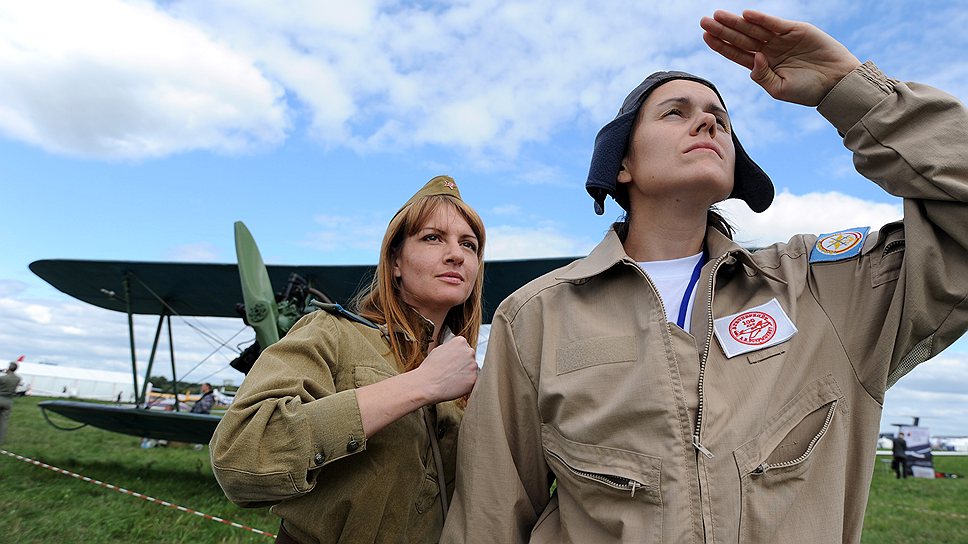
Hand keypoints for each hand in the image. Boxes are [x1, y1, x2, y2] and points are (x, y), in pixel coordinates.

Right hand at [414, 336, 477, 402]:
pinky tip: (455, 385)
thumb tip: (456, 351)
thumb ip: (451, 348)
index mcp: (460, 342)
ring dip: (466, 374)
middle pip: (470, 358)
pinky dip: (466, 384)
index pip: (465, 347)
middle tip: (452, 371)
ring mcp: (473, 365)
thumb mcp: (439, 350)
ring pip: (472, 370)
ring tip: (452, 379)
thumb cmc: (430, 368)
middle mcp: (469, 351)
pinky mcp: (474, 378)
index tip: (453, 362)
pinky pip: (472, 381)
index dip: (458, 356)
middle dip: (464, 364)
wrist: (427, 384)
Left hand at [700, 10, 860, 105]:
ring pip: (753, 29)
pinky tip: (746, 15)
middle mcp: (769, 50)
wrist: (836, 83)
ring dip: (736, 22)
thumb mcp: (778, 89)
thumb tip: (753, 58)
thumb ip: (761, 75)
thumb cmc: (807, 91)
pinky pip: (775, 24)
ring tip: (718, 16)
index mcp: (762, 65)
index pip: (736, 53)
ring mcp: (781, 39)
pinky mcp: (796, 30)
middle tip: (704, 21)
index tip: (705, 37)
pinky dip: (761, 19)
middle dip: (722, 30)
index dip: (721, 45)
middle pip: (740, 38)